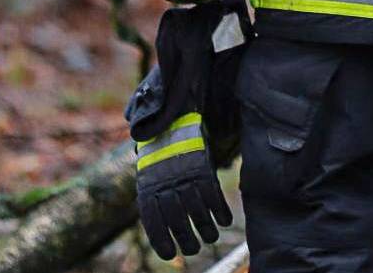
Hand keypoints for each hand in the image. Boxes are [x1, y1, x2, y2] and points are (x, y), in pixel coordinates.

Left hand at [133, 111, 233, 259]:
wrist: (172, 118)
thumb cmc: (160, 151)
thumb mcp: (150, 172)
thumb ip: (154, 196)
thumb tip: (160, 226)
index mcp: (148, 187)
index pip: (153, 221)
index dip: (162, 240)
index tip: (170, 254)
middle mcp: (165, 184)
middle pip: (177, 220)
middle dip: (186, 239)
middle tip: (193, 249)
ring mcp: (185, 176)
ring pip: (197, 212)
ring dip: (206, 229)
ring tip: (210, 238)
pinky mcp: (203, 169)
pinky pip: (213, 196)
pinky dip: (220, 211)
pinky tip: (224, 221)